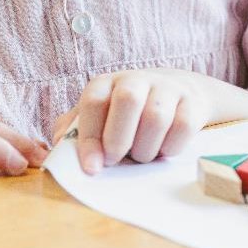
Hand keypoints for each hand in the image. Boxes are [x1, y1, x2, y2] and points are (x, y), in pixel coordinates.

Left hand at [53, 68, 207, 174]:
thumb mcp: (100, 117)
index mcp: (107, 83)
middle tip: (118, 160)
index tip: (92, 168)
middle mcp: (136, 79)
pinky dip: (171, 147)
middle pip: (127, 100)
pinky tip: (163, 149)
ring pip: (156, 117)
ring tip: (142, 155)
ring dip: (146, 148)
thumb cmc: (128, 114)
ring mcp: (167, 88)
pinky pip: (183, 127)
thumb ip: (75, 131)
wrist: (179, 92)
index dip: (90, 137)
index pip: (94, 102)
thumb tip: (56, 150)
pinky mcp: (192, 101)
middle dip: (119, 139)